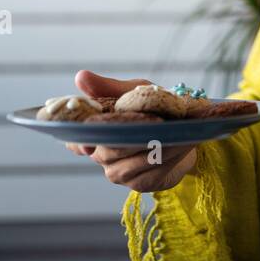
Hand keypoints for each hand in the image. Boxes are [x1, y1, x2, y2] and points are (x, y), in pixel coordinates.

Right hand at [64, 69, 197, 193]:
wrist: (181, 131)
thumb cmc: (150, 109)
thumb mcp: (132, 91)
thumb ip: (108, 88)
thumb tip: (80, 76)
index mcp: (92, 133)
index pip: (75, 140)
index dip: (81, 141)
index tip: (92, 141)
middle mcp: (100, 155)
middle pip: (112, 150)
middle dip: (137, 135)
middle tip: (158, 122)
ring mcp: (118, 173)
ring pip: (136, 161)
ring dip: (160, 146)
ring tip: (179, 131)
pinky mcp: (140, 183)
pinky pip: (154, 171)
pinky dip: (171, 156)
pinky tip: (184, 144)